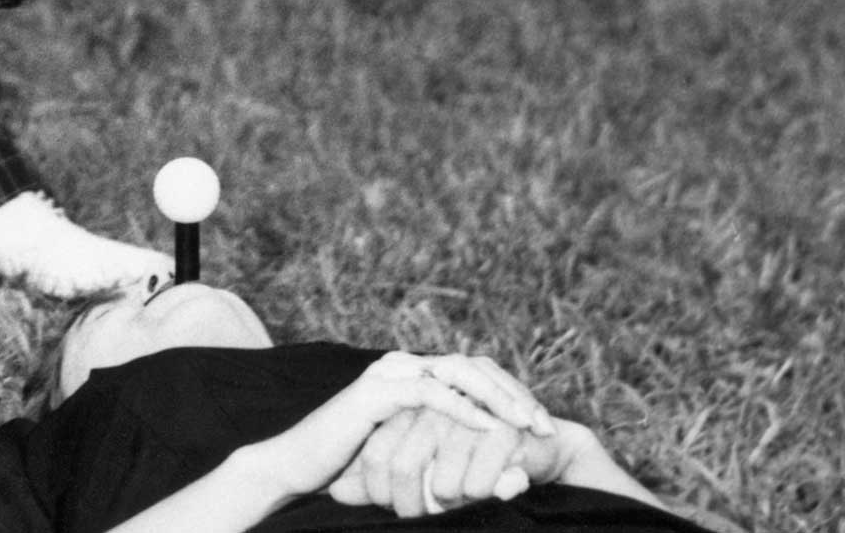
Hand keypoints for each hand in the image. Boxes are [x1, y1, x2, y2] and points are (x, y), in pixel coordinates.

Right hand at [265, 352, 555, 504]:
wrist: (299, 468)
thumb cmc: (356, 471)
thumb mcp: (420, 464)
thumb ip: (462, 463)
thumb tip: (519, 480)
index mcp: (416, 375)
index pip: (477, 372)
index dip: (514, 394)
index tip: (544, 427)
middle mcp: (404, 365)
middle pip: (475, 365)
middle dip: (515, 394)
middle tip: (545, 425)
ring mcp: (389, 374)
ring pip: (457, 371)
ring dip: (496, 397)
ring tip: (525, 424)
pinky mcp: (375, 391)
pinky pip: (428, 392)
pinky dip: (461, 408)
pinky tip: (487, 427)